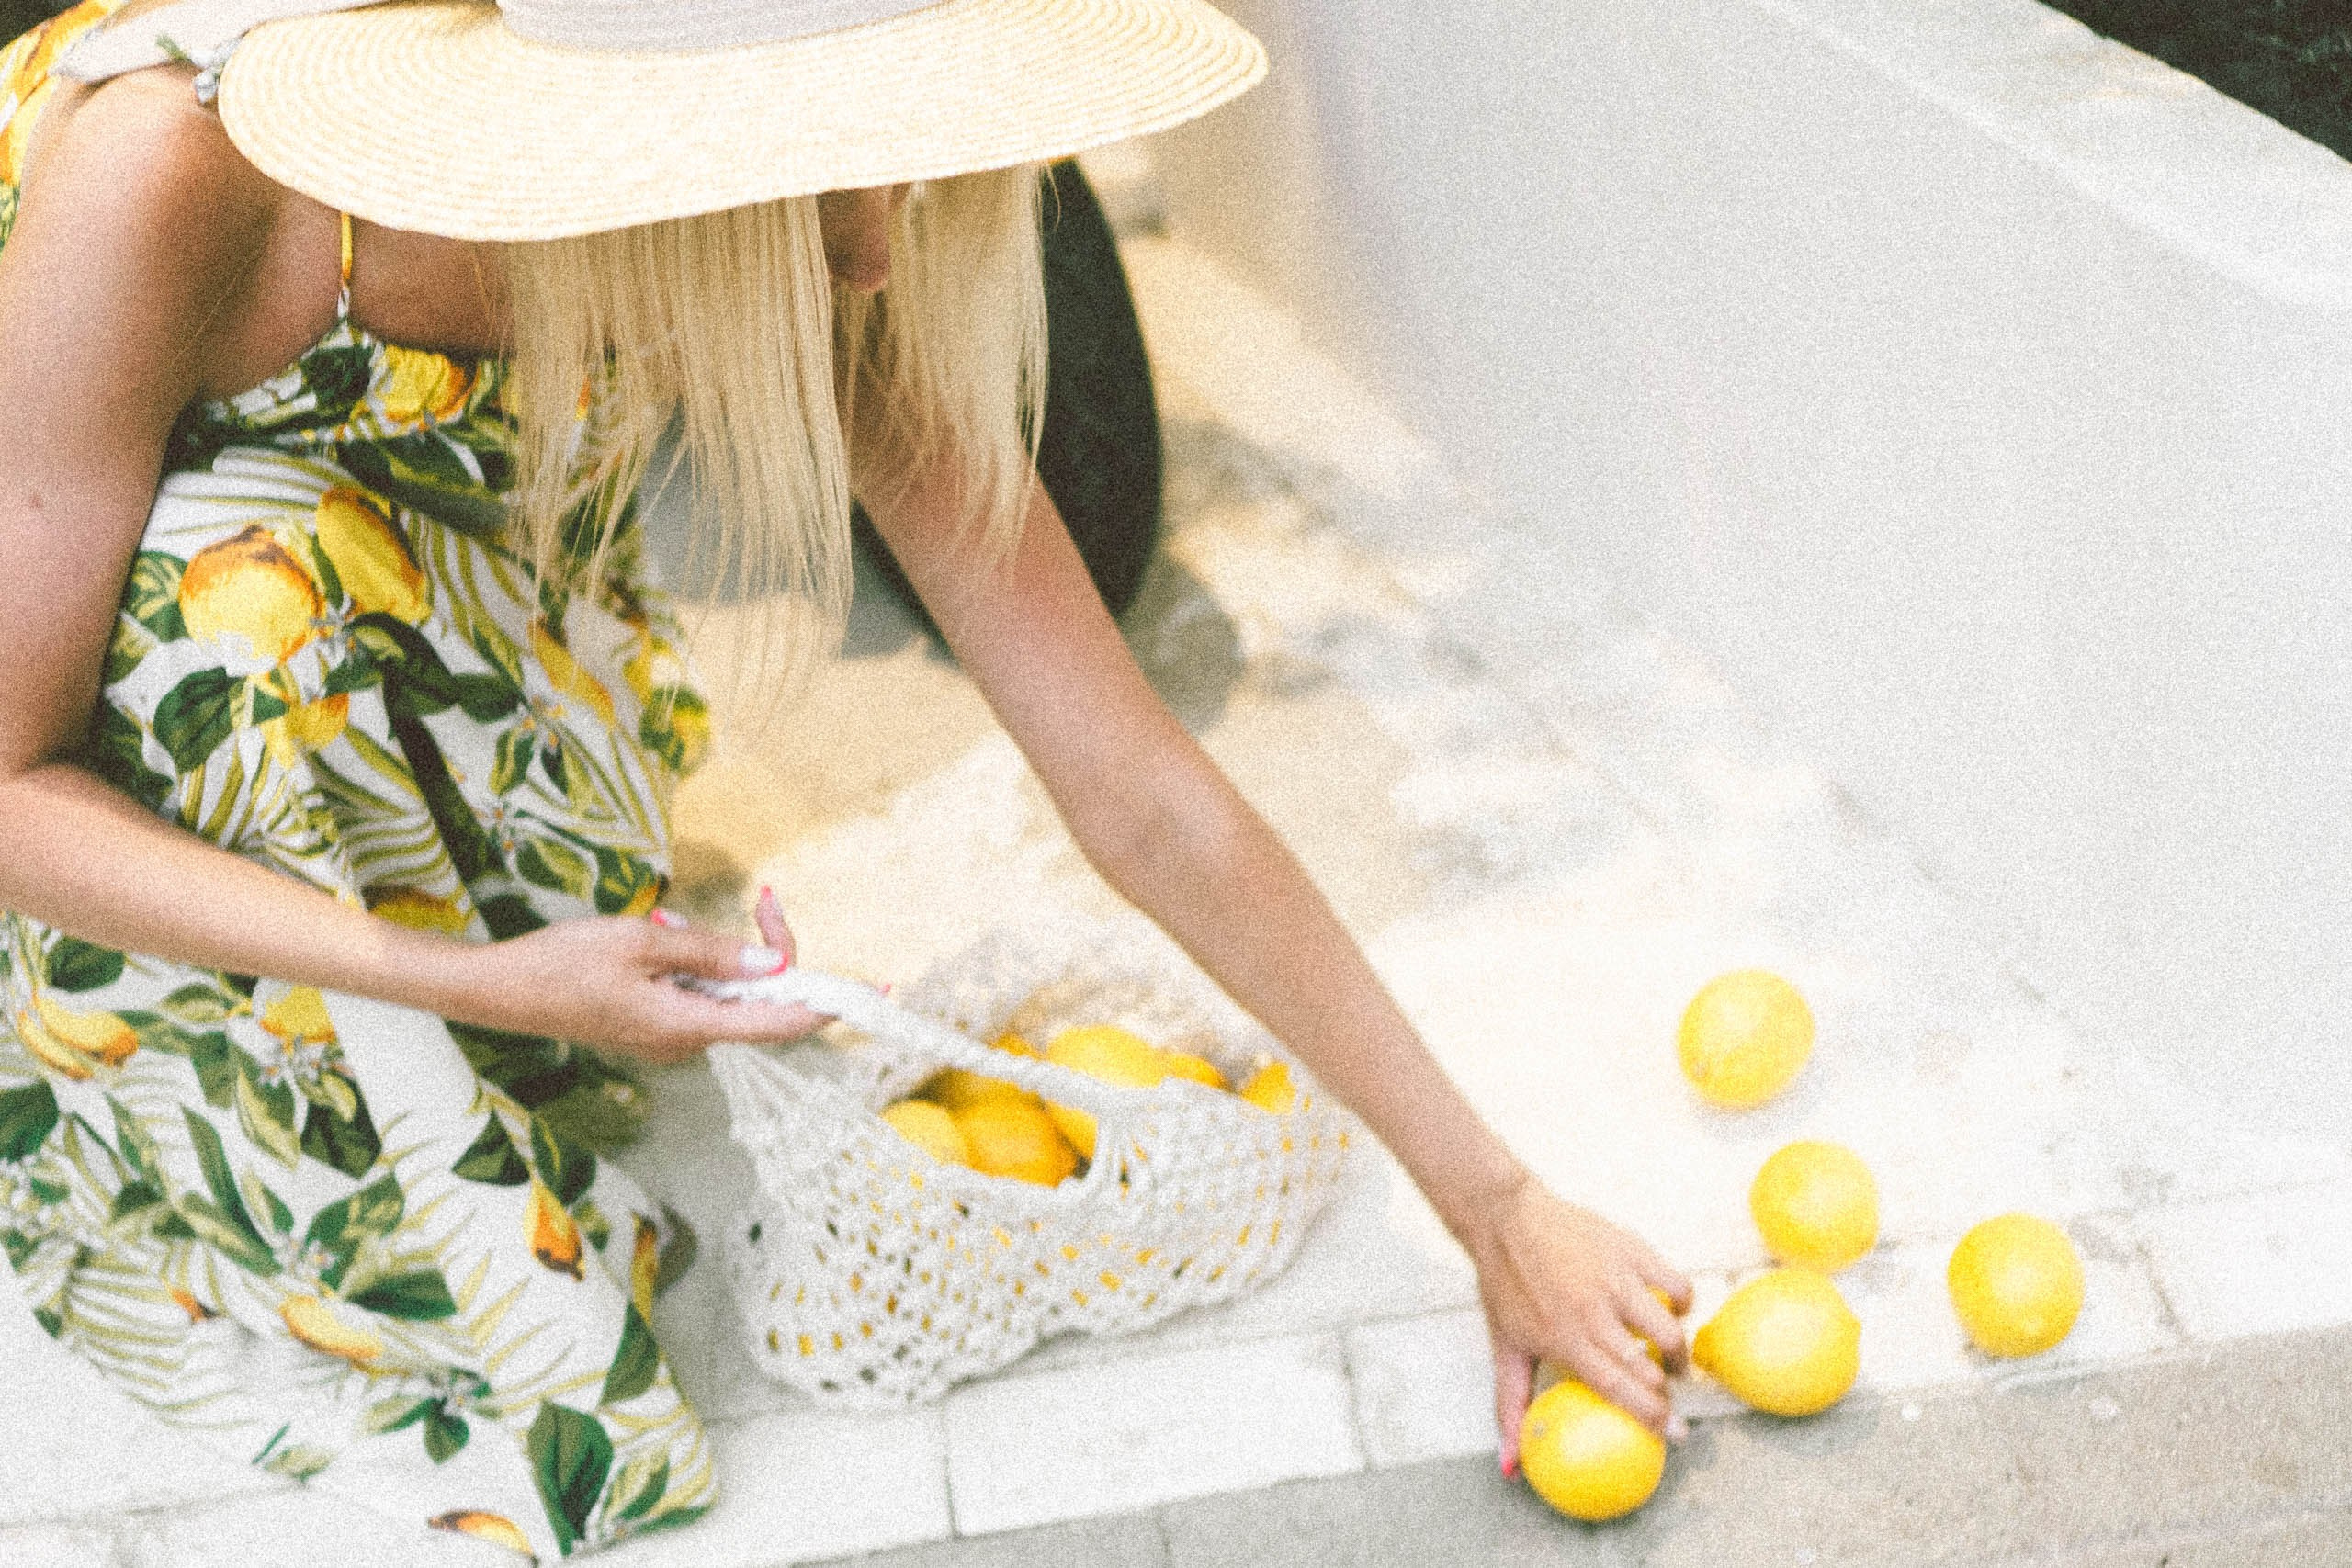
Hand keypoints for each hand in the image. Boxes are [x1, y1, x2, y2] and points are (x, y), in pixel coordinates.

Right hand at [443, 888, 828, 1063]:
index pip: (780, 1021)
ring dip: (719, 952)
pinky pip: (699, 992)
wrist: (500, 992)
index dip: (828, 1005)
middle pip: (760, 1000)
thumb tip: (772, 962)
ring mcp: (671, 1035)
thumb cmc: (564, 964)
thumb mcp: (642, 943)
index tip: (873, 988)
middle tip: (767, 900)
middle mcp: (689, 1039)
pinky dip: (694, 961)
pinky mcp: (656, 1025)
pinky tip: (657, 936)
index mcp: (690, 1025)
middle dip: (768, 950)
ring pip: (728, 992)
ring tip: (665, 924)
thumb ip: (710, 953)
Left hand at [1466, 1170, 1694, 1467]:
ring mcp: (1616, 1278)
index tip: (1676, 1434)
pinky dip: (1681, 1304)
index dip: (1654, 1416)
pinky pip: (1676, 1285)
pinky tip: (1670, 1311)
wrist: (1506, 1218)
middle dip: (1667, 1391)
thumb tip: (1510, 1469)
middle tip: (1668, 1397)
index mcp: (1565, 1339)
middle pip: (1650, 1366)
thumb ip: (1510, 1408)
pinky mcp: (1631, 1249)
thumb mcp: (1504, 1349)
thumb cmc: (1505, 1287)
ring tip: (1672, 1359)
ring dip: (1679, 1352)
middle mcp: (1593, 1311)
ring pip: (1670, 1328)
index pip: (1621, 1389)